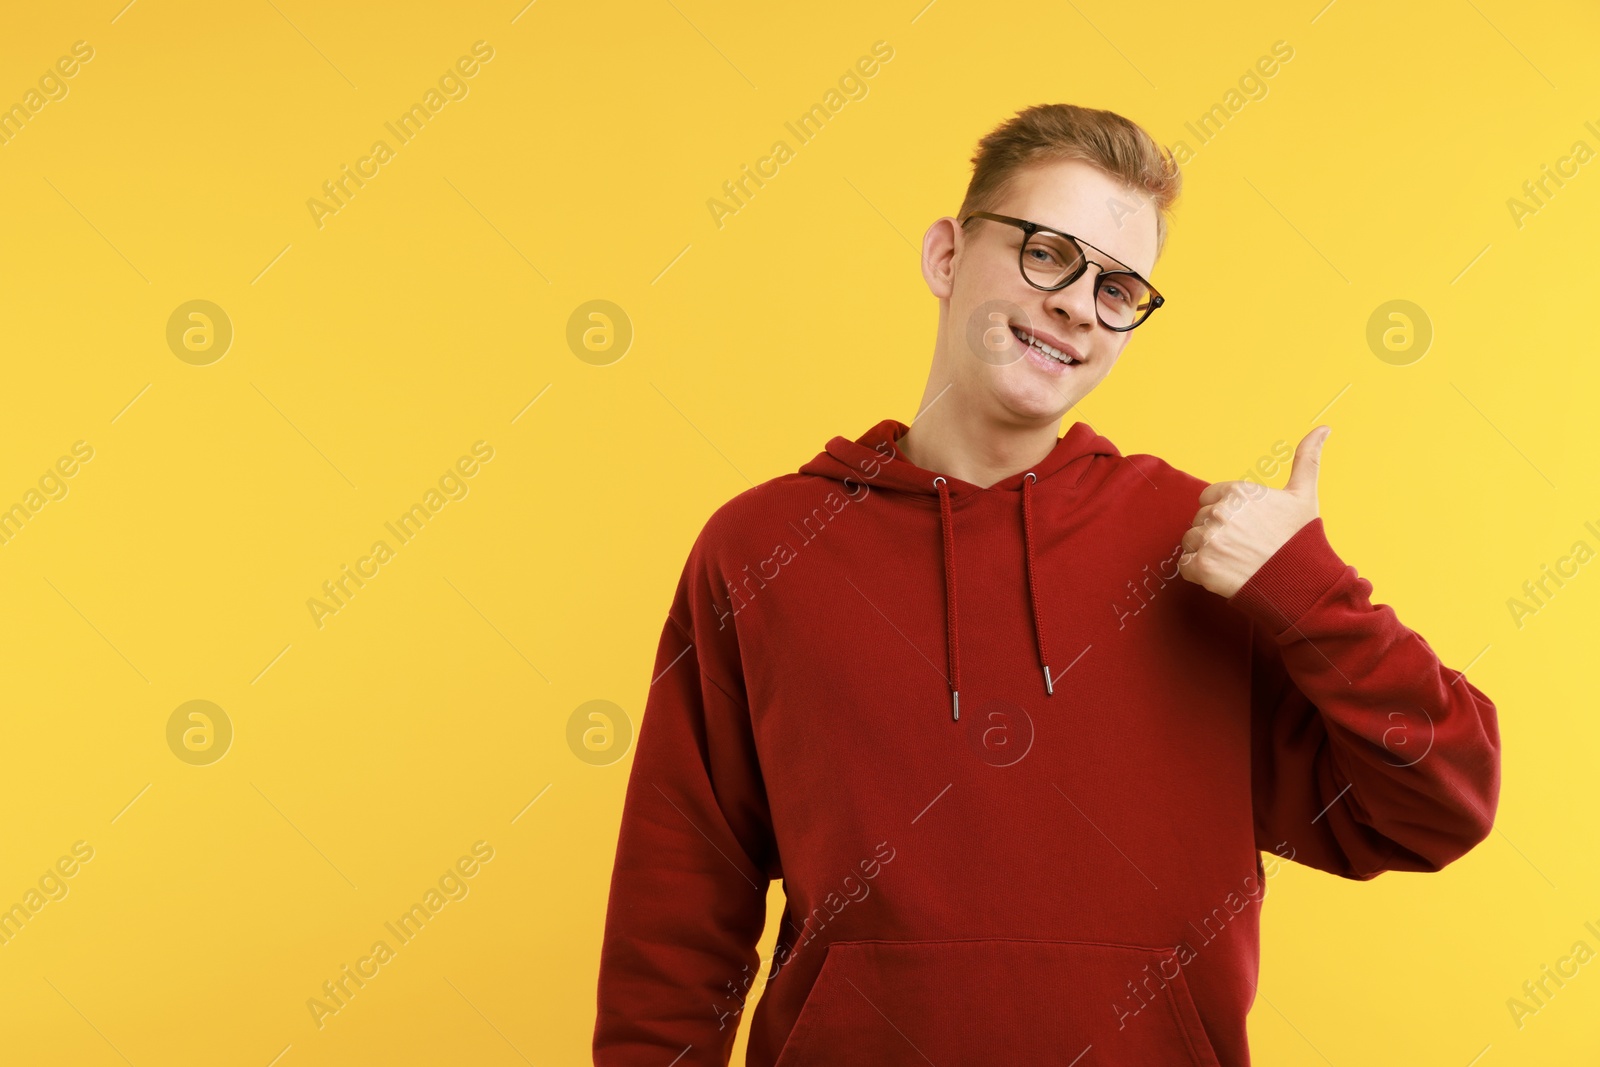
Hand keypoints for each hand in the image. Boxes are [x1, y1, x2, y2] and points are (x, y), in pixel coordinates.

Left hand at [1177, 426, 1330, 598]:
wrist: (1301, 583)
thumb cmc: (1301, 539)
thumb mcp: (1304, 494)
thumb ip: (1307, 458)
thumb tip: (1324, 427)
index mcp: (1238, 491)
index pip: (1209, 499)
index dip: (1225, 515)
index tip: (1245, 528)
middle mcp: (1220, 512)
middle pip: (1200, 520)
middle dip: (1216, 533)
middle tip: (1244, 547)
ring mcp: (1209, 539)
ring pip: (1191, 542)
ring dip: (1206, 553)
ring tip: (1235, 561)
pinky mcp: (1201, 566)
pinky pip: (1185, 566)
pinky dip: (1199, 572)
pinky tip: (1225, 574)